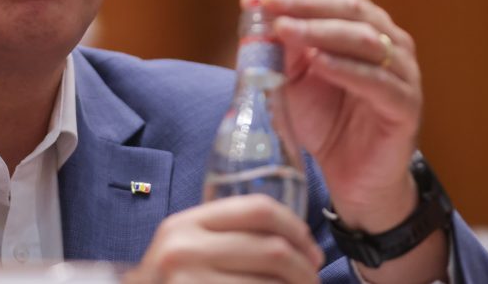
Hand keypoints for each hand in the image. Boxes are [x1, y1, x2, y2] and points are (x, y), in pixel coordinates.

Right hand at [127, 195, 323, 283]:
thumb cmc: (173, 279)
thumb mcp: (187, 246)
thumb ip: (223, 232)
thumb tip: (295, 237)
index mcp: (185, 225)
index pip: (257, 209)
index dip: (295, 226)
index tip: (309, 246)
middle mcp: (185, 251)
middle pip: (273, 249)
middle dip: (306, 267)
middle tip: (314, 277)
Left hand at [243, 0, 421, 232]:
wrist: (353, 177)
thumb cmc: (326, 120)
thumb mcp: (293, 74)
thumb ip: (279, 40)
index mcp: (364, 25)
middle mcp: (390, 41)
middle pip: (349, 7)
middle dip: (305, 0)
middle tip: (271, 0)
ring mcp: (403, 73)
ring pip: (363, 39)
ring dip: (320, 29)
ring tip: (284, 27)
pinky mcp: (406, 107)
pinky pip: (376, 82)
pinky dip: (344, 68)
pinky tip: (317, 62)